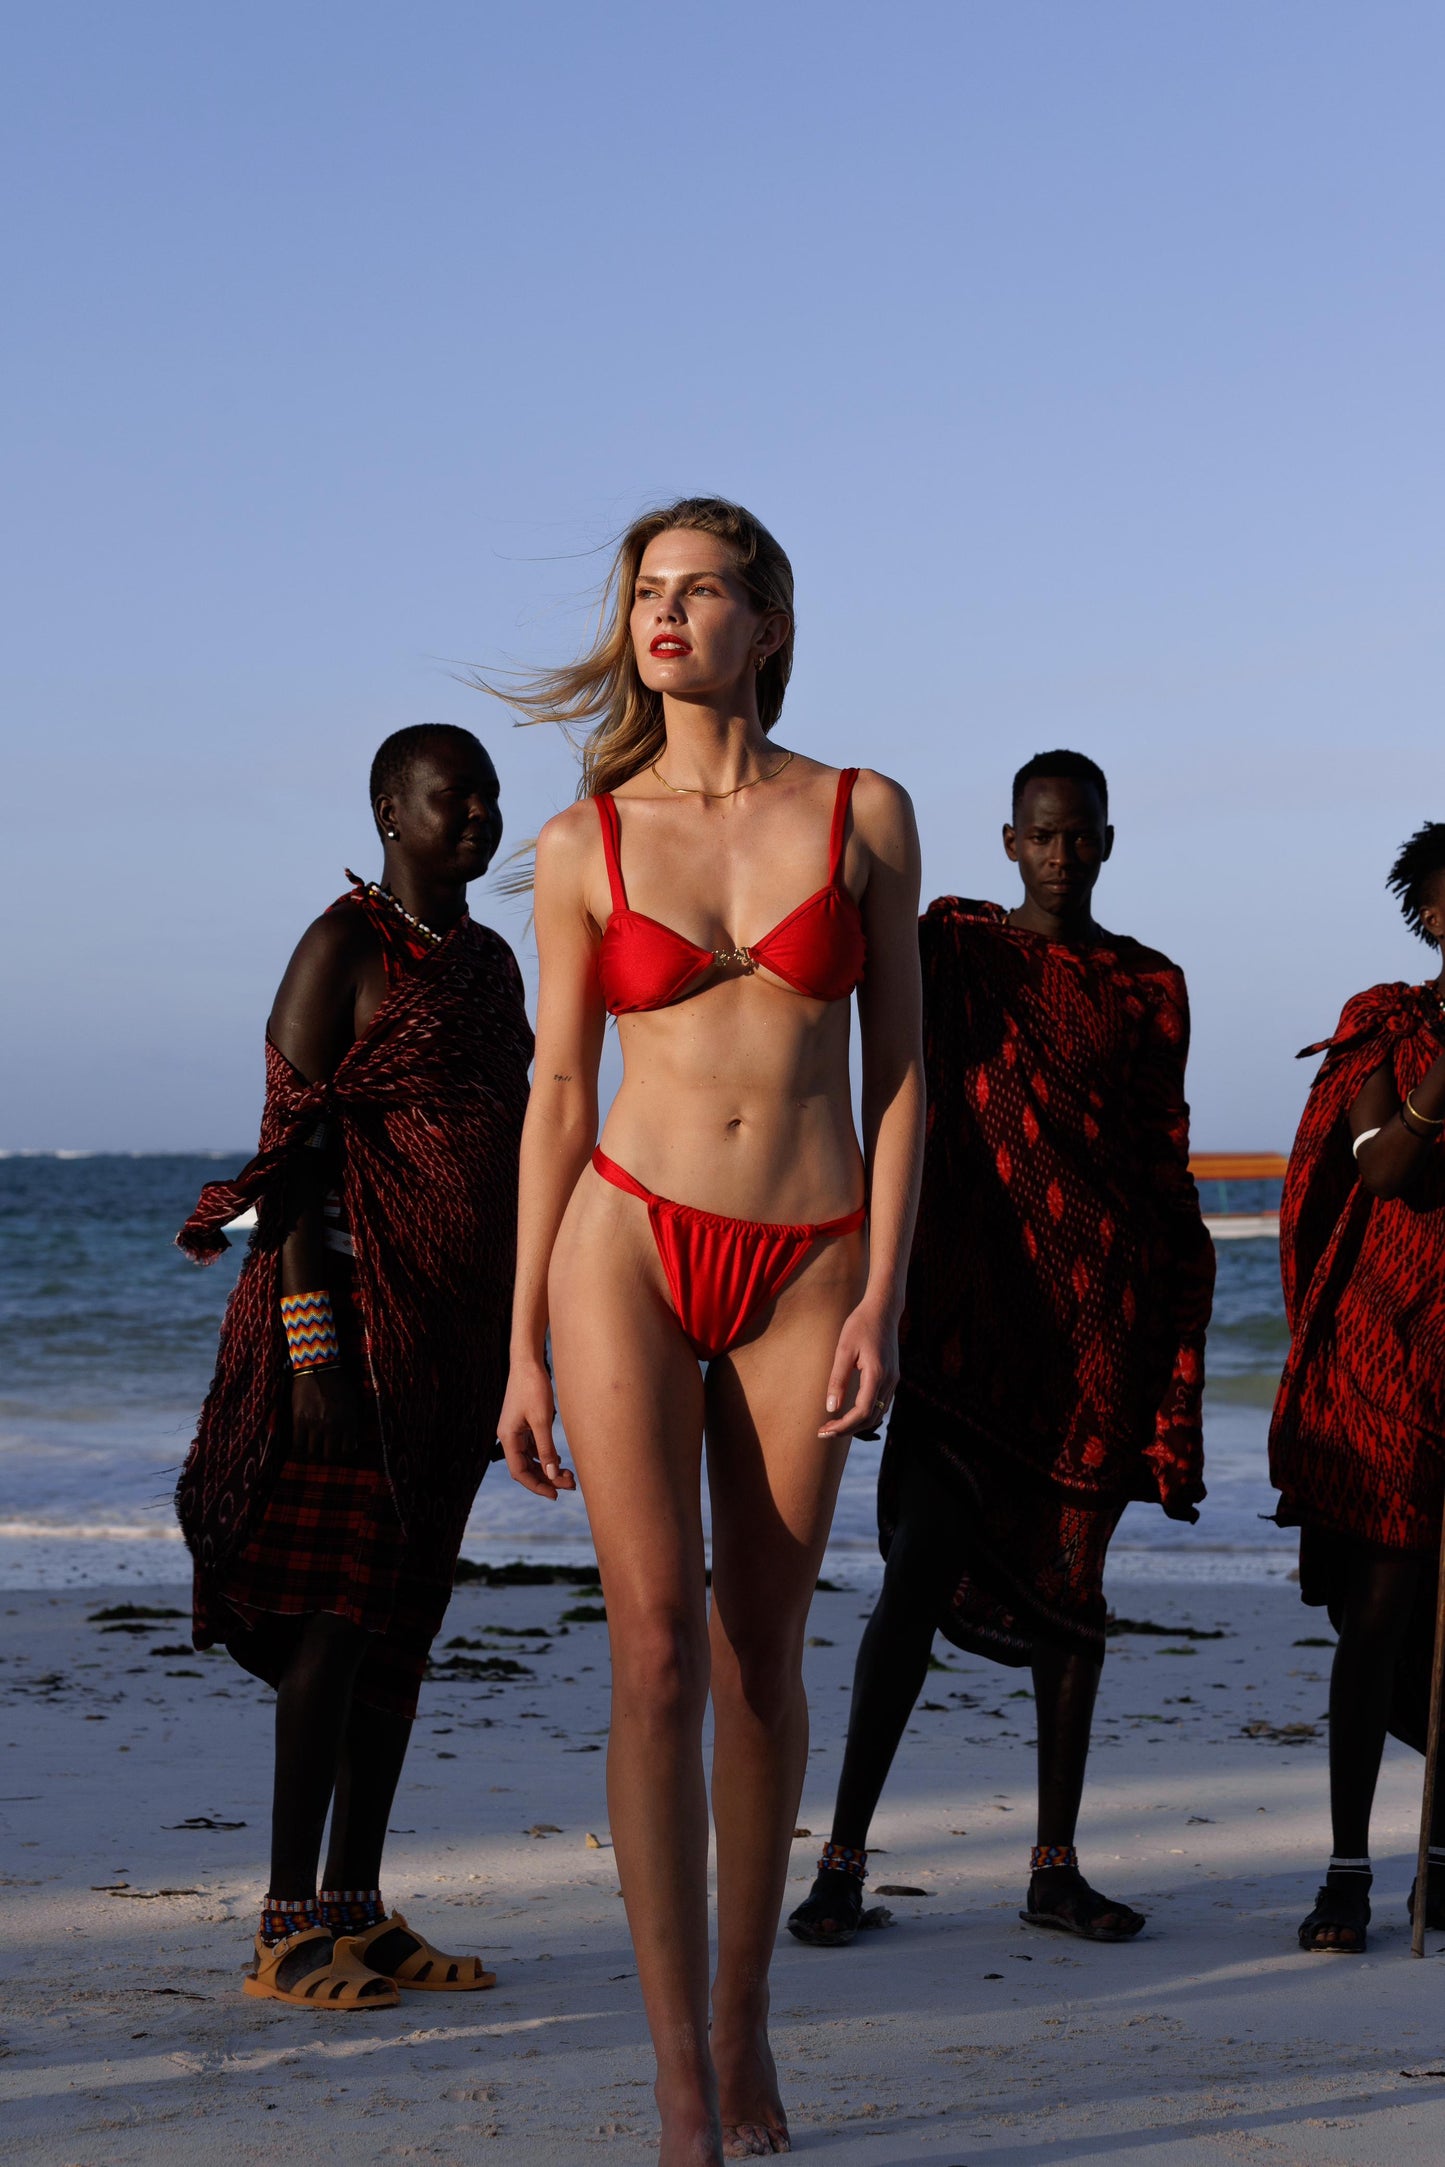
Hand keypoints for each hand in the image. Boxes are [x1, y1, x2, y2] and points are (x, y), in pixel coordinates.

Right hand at [290, 1366, 359, 1462]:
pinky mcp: (299, 1420)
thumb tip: (353, 1442)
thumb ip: (353, 1422)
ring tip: (312, 1450)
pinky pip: (297, 1444)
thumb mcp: (353, 1402)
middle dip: (327, 1457)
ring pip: (313, 1453)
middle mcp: (333, 1425)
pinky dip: (298, 1449)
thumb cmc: (339, 1382)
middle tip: (324, 1453)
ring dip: (312, 1454)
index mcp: (349, 1421)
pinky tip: (300, 1446)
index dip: (343, 1454)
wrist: (319, 1366)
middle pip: (329, 1456)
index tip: (339, 1451)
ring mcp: (315, 1424)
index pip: (348, 1450)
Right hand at [497, 1355, 575, 1499]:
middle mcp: (509, 1437)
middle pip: (526, 1467)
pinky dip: (546, 1456)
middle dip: (546, 1479)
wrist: (528, 1361)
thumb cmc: (533, 1387)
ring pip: (531, 1459)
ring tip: (569, 1476)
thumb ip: (546, 1449)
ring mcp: (516, 1431)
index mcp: (508, 1437)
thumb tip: (551, 1475)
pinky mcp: (524, 1424)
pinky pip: (534, 1447)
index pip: (519, 1471)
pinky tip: (560, 1461)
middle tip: (570, 1485)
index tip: (555, 1494)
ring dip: (548, 1469)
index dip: (536, 1486)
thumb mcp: (542, 1420)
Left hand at [818, 1300, 898, 1440]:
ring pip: (878, 1414)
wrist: (883, 1309)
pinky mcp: (893, 1377)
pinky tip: (850, 1413)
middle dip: (848, 1429)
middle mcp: (889, 1381)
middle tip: (824, 1431)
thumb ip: (838, 1380)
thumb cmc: (860, 1325)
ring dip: (857, 1424)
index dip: (843, 1426)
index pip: (862, 1412)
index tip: (824, 1430)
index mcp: (877, 1374)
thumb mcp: (844, 1349)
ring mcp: (894, 1380)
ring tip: (834, 1425)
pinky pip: (882, 1404)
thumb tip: (831, 1408)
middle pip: (871, 1418)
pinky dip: (867, 1414)